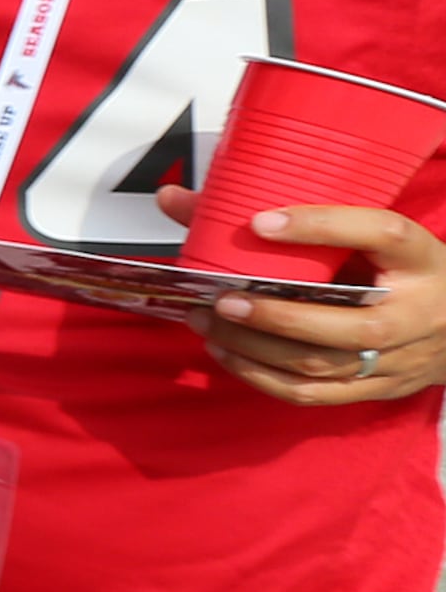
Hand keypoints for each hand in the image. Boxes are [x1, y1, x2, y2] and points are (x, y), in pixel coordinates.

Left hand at [159, 182, 445, 403]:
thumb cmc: (396, 269)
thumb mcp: (366, 236)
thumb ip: (282, 215)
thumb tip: (174, 197)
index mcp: (419, 256)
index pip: (380, 233)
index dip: (321, 226)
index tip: (259, 221)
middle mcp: (418, 311)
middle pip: (351, 324)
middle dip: (278, 315)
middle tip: (221, 298)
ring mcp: (402, 357)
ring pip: (324, 364)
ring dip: (257, 347)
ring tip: (208, 322)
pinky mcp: (380, 389)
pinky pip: (314, 394)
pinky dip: (262, 377)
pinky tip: (227, 353)